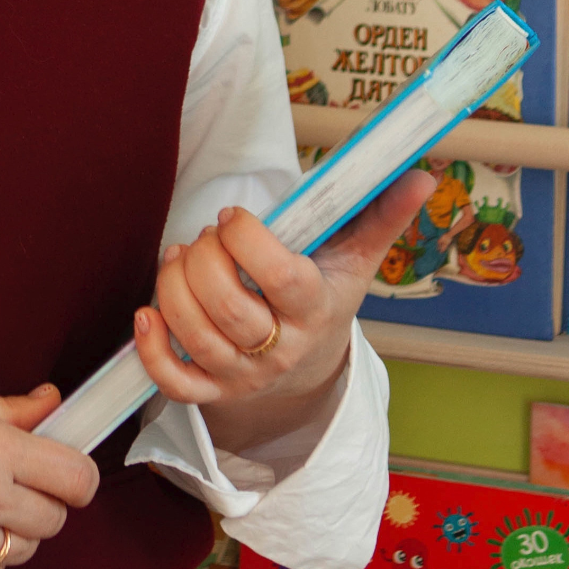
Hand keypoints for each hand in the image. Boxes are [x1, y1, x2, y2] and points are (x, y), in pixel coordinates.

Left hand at [132, 168, 433, 457]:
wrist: (313, 361)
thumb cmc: (325, 293)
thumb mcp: (357, 257)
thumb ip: (383, 214)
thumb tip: (422, 176)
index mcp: (315, 309)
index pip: (280, 277)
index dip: (247, 240)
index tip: (232, 215)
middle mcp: (281, 348)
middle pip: (228, 308)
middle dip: (204, 259)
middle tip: (206, 237)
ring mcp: (246, 375)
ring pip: (196, 338)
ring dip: (173, 288)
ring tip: (178, 256)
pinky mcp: (215, 392)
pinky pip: (176, 383)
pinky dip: (153, 351)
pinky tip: (146, 314)